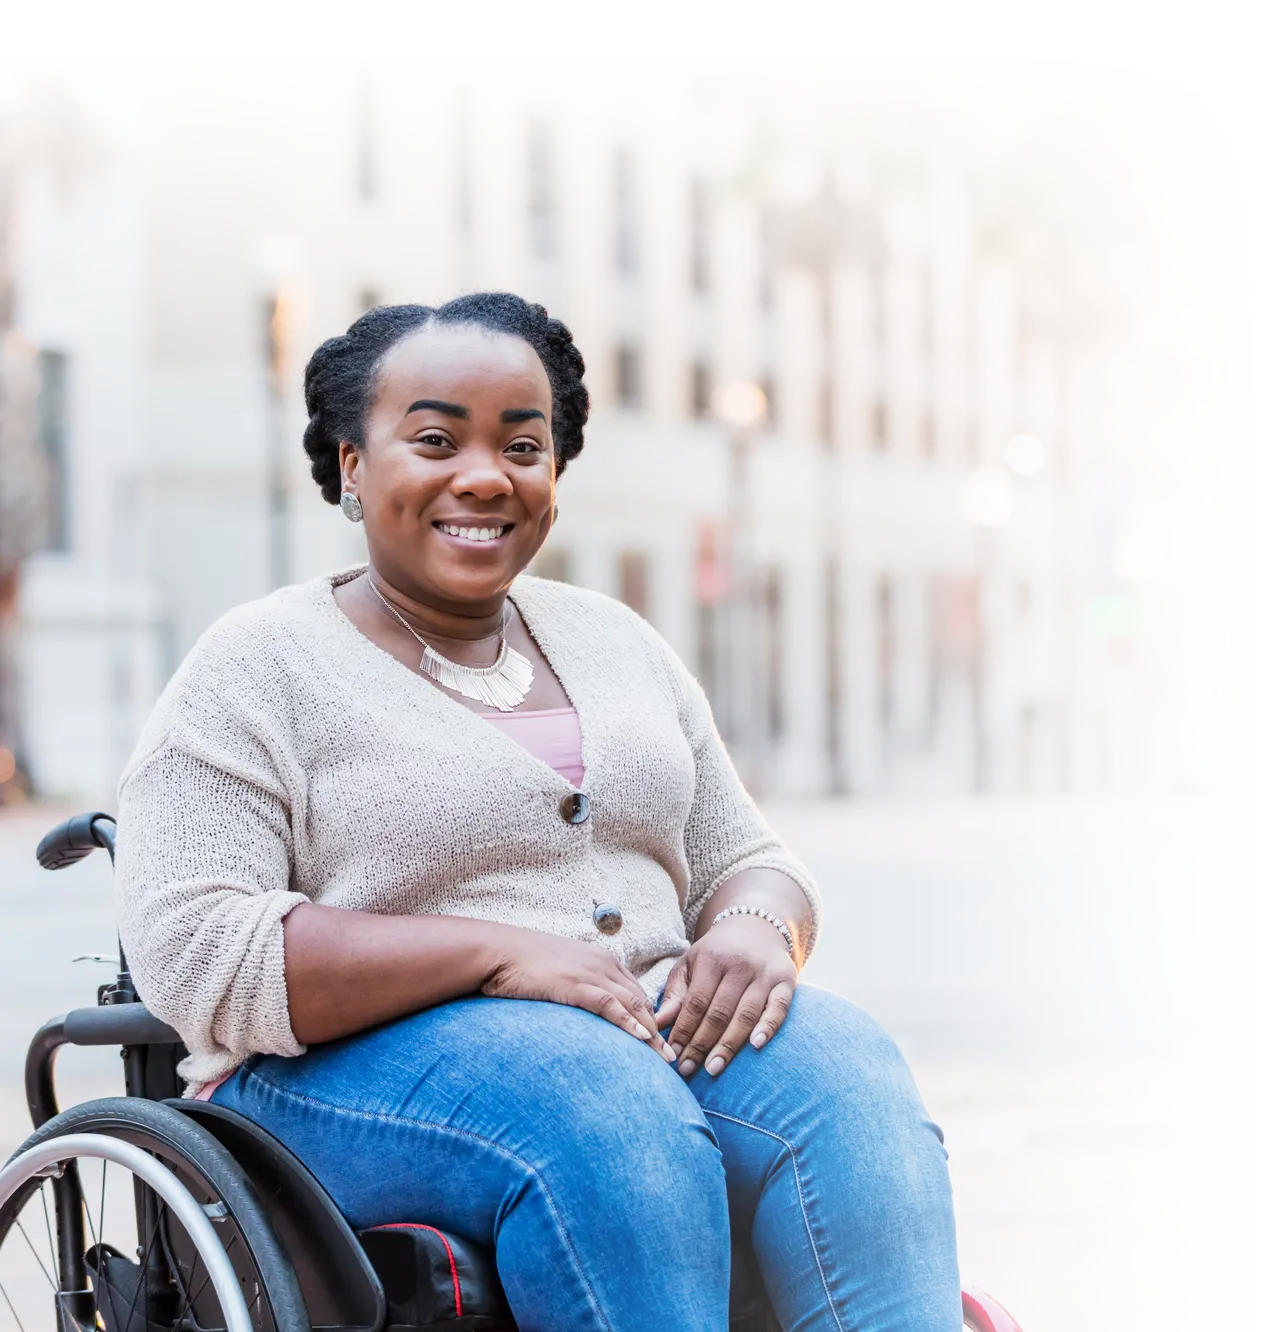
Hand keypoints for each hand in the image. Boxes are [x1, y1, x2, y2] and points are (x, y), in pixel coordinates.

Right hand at [481, 927, 675, 1062]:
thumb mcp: (558, 973)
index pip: (636, 992)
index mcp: (601, 961)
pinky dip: (629, 1022)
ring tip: (667, 1058)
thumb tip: (581, 1010)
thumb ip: (576, 988)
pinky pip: (610, 1005)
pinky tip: (643, 1039)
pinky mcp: (574, 985)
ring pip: (632, 1004)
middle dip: (660, 1029)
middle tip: (673, 1056)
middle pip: (641, 1000)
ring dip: (653, 1033)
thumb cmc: (521, 965)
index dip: (651, 1018)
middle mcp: (603, 964)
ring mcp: (590, 973)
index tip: (662, 1042)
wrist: (496, 951)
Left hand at [654, 916, 796, 1077]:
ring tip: (713, 1069)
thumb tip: (657, 1023)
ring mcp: (764, 973)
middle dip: (702, 1044)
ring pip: (746, 1014)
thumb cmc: (716, 953)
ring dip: (729, 1045)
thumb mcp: (690, 964)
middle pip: (719, 1012)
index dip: (683, 1030)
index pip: (695, 1002)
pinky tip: (755, 1045)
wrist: (756, 927)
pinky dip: (768, 1027)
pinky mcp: (786, 981)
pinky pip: (779, 1008)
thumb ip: (675, 993)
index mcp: (712, 959)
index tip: (673, 1054)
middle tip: (689, 1070)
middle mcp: (740, 964)